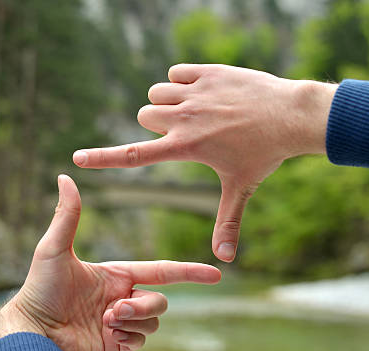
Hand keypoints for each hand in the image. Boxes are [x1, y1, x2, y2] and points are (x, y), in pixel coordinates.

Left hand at [0, 175, 220, 350]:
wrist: (32, 330)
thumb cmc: (40, 287)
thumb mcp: (54, 248)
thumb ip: (68, 215)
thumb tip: (65, 177)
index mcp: (117, 274)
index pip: (162, 271)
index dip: (190, 272)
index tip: (216, 273)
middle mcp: (123, 296)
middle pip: (161, 300)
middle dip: (143, 304)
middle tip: (113, 310)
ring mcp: (121, 321)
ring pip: (153, 321)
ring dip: (132, 320)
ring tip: (104, 321)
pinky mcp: (117, 344)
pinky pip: (141, 340)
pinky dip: (128, 337)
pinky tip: (106, 335)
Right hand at [73, 64, 337, 261]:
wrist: (291, 116)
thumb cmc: (265, 155)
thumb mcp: (241, 189)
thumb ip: (229, 223)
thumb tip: (225, 261)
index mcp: (185, 147)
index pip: (133, 155)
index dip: (102, 158)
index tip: (78, 158)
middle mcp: (184, 117)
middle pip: (143, 115)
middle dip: (155, 125)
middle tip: (183, 132)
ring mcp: (195, 92)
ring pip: (156, 92)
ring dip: (167, 102)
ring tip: (194, 112)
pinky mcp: (207, 72)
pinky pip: (175, 73)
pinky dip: (182, 82)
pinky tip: (204, 93)